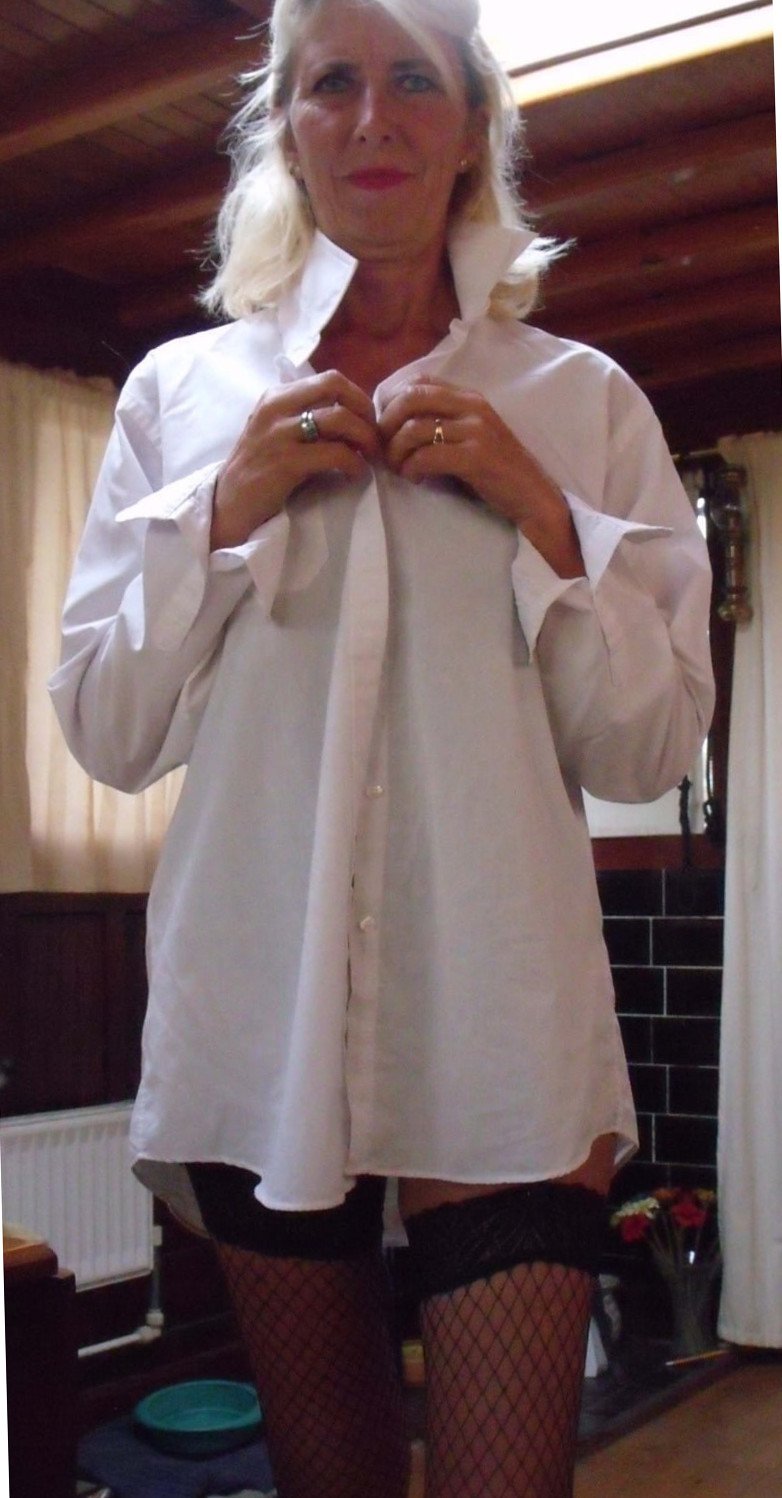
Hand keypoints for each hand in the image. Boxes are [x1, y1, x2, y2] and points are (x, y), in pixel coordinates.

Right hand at [211, 370, 380, 549]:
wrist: (228, 506)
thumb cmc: (259, 471)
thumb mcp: (277, 432)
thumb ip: (306, 417)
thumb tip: (353, 416)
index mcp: (276, 396)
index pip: (330, 380)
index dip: (358, 398)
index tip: (367, 423)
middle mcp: (276, 407)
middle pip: (336, 385)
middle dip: (364, 410)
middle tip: (373, 437)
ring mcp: (279, 433)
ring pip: (339, 418)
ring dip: (364, 438)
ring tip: (368, 457)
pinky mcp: (286, 462)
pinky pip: (335, 453)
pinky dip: (354, 463)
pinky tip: (355, 474)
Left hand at [379, 376, 583, 577]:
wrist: (533, 496)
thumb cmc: (497, 470)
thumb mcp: (471, 435)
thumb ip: (443, 422)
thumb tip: (396, 423)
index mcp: (469, 397)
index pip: (419, 381)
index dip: (392, 400)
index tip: (385, 427)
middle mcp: (472, 407)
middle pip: (410, 398)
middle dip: (387, 424)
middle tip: (384, 449)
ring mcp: (476, 430)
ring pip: (414, 429)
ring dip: (396, 452)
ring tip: (399, 469)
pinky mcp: (475, 457)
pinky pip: (427, 456)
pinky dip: (412, 468)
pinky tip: (415, 479)